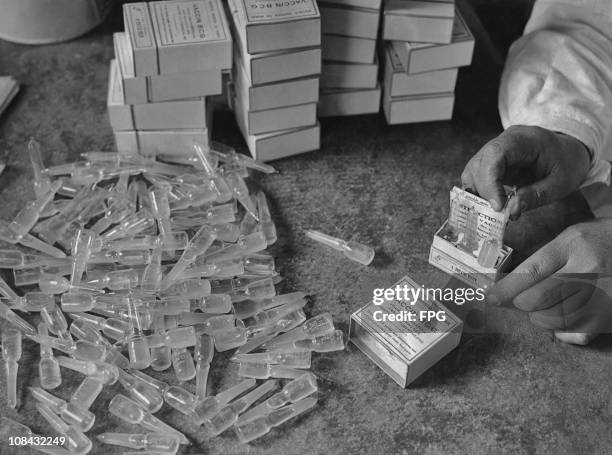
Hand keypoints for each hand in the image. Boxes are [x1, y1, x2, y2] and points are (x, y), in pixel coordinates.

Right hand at [461, 125, 590, 218]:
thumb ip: (536, 196)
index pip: (495, 154)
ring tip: (493, 211)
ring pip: (473, 170)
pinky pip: (477, 176)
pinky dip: (480, 193)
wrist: (570, 151)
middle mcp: (504, 141)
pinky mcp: (492, 163)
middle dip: (483, 190)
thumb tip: (510, 211)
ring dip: (477, 193)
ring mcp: (496, 151)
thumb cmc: (568, 163)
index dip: (490, 181)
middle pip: (479, 163)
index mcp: (523, 139)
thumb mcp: (561, 183)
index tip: (497, 206)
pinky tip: (491, 205)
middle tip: (495, 213)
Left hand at [486, 218, 611, 344]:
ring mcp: (601, 296)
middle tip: (523, 299)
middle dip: (522, 303)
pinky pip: (576, 334)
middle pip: (537, 299)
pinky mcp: (609, 316)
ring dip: (540, 317)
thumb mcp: (573, 237)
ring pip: (553, 319)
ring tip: (545, 306)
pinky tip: (564, 318)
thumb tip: (511, 283)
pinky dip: (563, 330)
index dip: (506, 289)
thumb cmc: (602, 240)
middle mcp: (588, 271)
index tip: (490, 297)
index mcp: (573, 246)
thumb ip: (545, 257)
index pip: (530, 272)